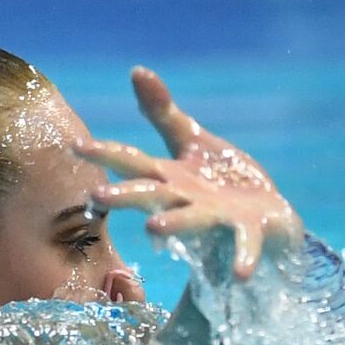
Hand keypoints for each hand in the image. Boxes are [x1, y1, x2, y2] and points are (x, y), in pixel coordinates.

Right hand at [74, 67, 303, 280]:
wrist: (268, 215)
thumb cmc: (222, 180)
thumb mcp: (191, 141)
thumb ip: (162, 112)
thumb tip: (136, 71)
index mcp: (171, 177)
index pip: (132, 162)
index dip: (105, 153)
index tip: (76, 146)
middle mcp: (187, 200)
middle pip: (152, 195)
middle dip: (125, 195)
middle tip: (97, 195)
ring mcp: (216, 217)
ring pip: (191, 221)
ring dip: (173, 223)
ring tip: (154, 228)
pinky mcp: (250, 228)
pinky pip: (246, 244)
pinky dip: (243, 257)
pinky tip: (242, 274)